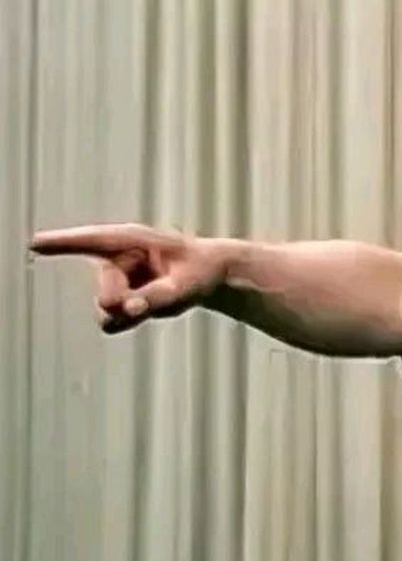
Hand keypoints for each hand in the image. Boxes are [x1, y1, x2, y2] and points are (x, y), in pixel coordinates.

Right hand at [30, 223, 229, 333]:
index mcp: (132, 240)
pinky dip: (130, 320)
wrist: (207, 275)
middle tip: (149, 305)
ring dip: (129, 315)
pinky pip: (115, 319)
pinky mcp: (118, 294)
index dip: (63, 243)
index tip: (35, 244)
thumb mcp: (185, 287)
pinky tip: (149, 307)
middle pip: (106, 291)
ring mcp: (116, 276)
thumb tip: (125, 309)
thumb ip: (155, 298)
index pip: (91, 241)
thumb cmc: (198, 271)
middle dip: (125, 304)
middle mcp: (118, 257)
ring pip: (107, 308)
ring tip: (156, 303)